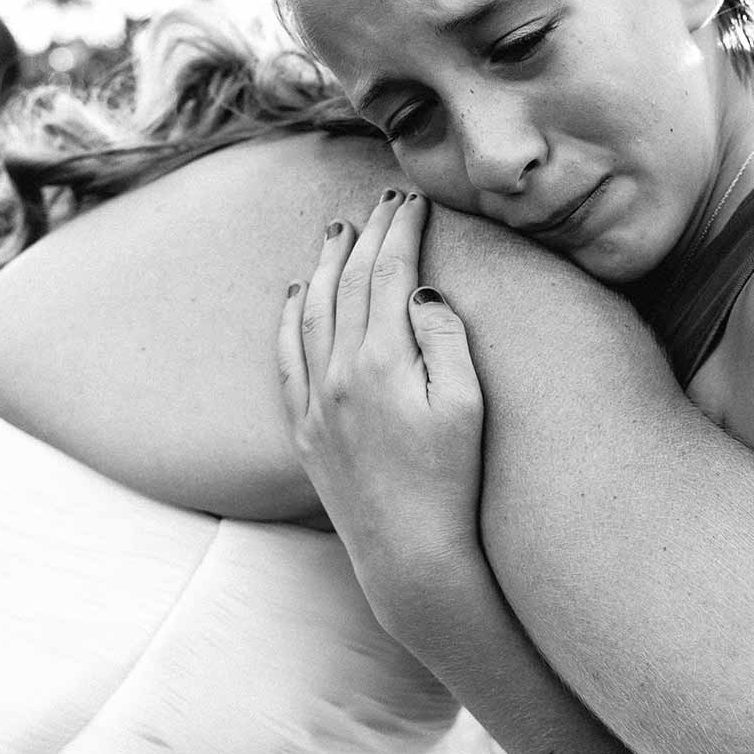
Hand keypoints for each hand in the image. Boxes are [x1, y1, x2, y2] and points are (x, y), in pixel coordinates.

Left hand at [275, 190, 486, 602]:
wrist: (409, 554)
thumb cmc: (451, 481)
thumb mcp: (467, 405)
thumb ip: (446, 337)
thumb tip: (421, 289)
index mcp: (383, 360)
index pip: (389, 273)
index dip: (402, 230)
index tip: (414, 200)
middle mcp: (339, 373)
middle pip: (350, 282)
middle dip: (368, 234)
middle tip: (384, 200)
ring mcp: (315, 400)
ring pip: (312, 311)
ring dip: (325, 264)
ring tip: (337, 229)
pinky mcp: (303, 428)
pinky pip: (286, 357)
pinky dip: (289, 317)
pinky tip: (296, 293)